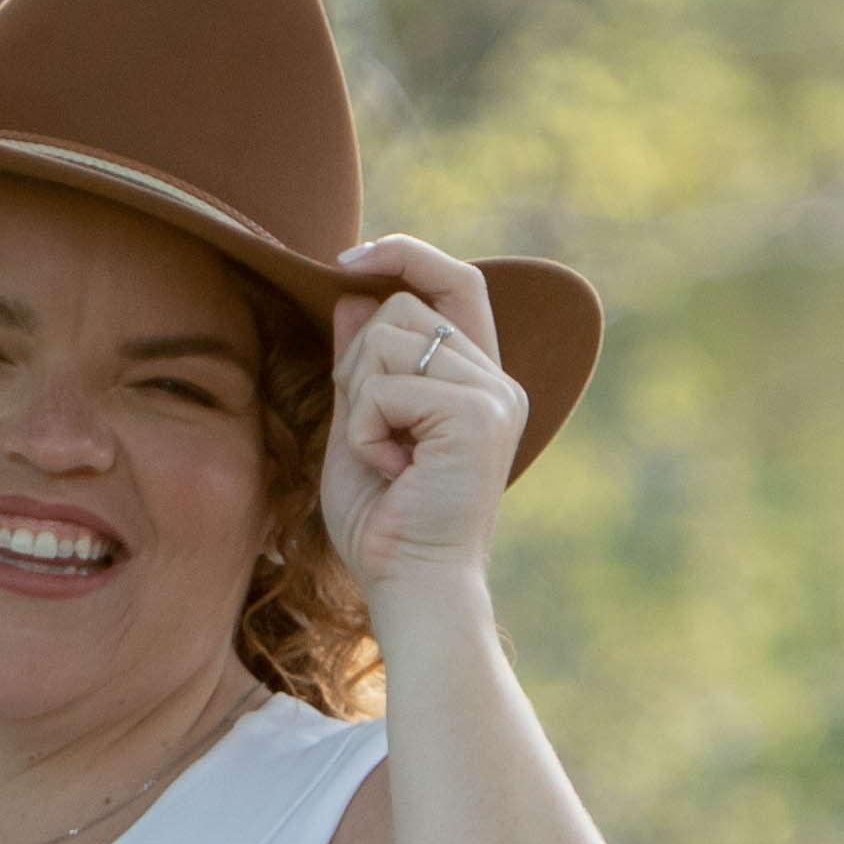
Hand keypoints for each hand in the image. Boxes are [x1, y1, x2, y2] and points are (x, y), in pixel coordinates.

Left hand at [318, 236, 527, 606]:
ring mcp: (491, 396)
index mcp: (476, 381)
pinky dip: (366, 428)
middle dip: (358, 365)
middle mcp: (494, 381)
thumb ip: (359, 366)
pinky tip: (390, 471)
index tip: (348, 260)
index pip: (454, 282)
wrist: (412, 589)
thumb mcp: (358, 430)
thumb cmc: (385, 527)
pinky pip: (388, 384)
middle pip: (402, 309)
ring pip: (389, 338)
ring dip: (360, 400)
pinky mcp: (477, 415)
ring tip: (385, 458)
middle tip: (372, 436)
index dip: (406, 255)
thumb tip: (351, 294)